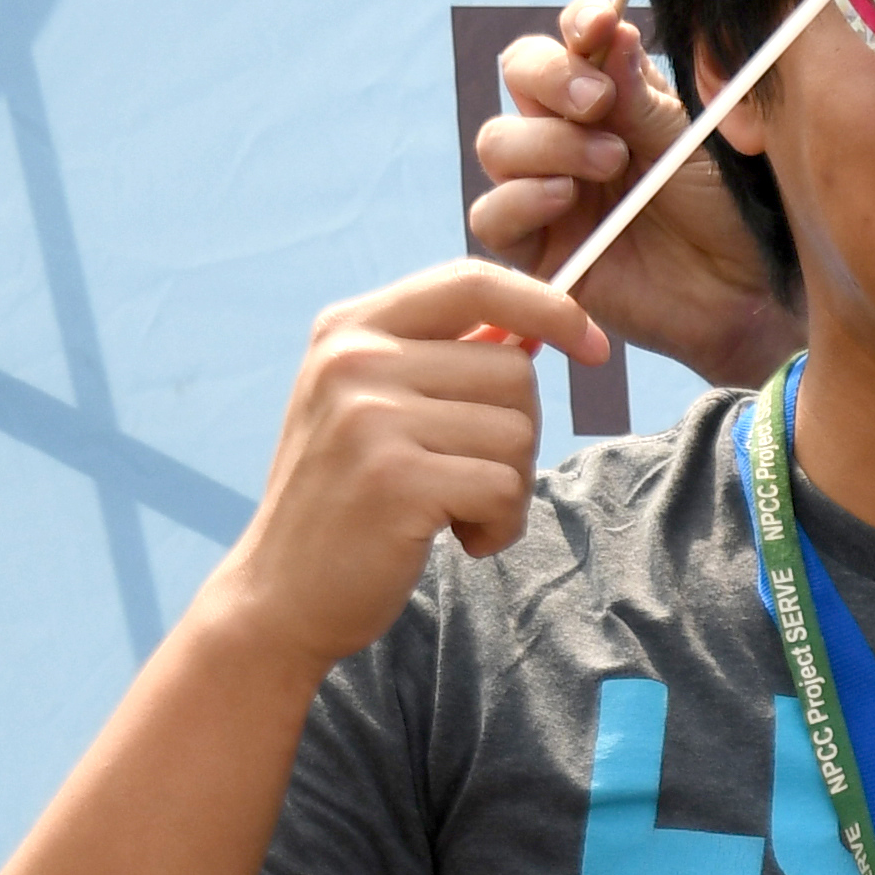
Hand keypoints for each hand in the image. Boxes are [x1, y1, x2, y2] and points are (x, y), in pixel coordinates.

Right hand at [190, 262, 598, 668]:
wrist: (280, 594)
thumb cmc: (347, 498)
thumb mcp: (375, 405)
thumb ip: (445, 358)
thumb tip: (545, 322)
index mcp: (350, 328)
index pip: (473, 280)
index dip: (549, 306)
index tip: (594, 344)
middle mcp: (354, 360)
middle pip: (513, 371)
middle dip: (515, 434)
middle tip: (463, 476)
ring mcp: (370, 417)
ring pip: (518, 433)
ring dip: (507, 487)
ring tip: (450, 509)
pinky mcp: (395, 479)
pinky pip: (506, 487)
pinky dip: (499, 525)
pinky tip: (454, 538)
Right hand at [466, 0, 801, 380]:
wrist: (748, 293)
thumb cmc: (733, 211)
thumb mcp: (693, 142)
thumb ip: (644, 95)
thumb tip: (609, 33)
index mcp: (617, 95)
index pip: (572, 39)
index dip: (577, 23)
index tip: (600, 25)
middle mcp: (573, 134)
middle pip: (520, 75)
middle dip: (551, 76)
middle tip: (600, 102)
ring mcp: (548, 189)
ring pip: (498, 141)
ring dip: (548, 142)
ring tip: (611, 163)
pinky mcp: (537, 248)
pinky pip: (491, 214)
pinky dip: (521, 198)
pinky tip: (566, 198)